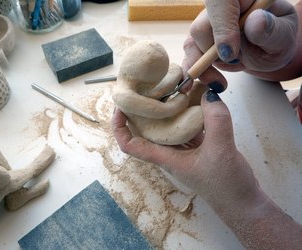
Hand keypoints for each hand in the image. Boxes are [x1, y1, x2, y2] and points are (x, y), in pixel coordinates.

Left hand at [112, 90, 301, 247]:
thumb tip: (208, 93)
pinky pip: (187, 125)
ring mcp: (183, 150)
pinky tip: (195, 98)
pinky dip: (188, 112)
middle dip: (142, 109)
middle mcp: (169, 152)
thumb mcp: (221, 150)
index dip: (119, 127)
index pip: (131, 145)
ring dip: (166, 109)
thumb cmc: (226, 184)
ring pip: (167, 126)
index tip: (120, 106)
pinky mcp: (198, 146)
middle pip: (145, 130)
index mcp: (165, 158)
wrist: (243, 202)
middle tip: (146, 87)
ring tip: (168, 87)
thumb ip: (216, 120)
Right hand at [183, 0, 298, 86]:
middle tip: (237, 62)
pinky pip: (189, 56)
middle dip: (213, 54)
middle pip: (201, 27)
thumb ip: (270, 29)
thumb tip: (254, 22)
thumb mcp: (282, 34)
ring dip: (204, 67)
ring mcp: (205, 24)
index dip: (221, 27)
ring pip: (191, 44)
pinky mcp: (198, 42)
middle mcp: (219, 8)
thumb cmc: (277, 38)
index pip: (220, 2)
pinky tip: (200, 83)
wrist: (269, 48)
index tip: (231, 53)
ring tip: (222, 79)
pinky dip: (195, 72)